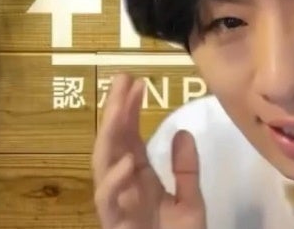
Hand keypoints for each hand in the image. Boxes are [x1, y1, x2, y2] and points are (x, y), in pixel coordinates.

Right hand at [92, 74, 206, 228]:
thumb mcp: (189, 201)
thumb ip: (185, 169)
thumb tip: (182, 132)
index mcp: (139, 179)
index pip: (129, 137)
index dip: (130, 110)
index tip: (135, 82)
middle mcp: (123, 186)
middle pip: (114, 142)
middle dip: (116, 111)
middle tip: (123, 80)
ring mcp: (117, 204)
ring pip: (104, 164)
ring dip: (111, 134)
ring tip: (121, 106)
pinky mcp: (115, 224)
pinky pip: (108, 201)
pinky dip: (115, 181)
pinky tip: (128, 161)